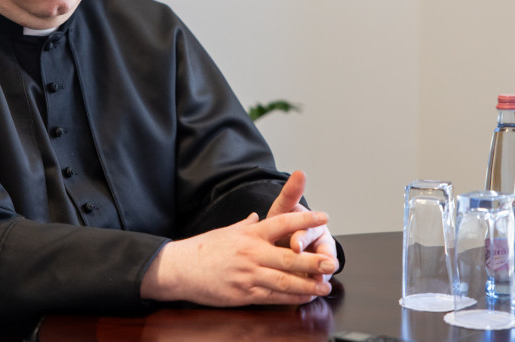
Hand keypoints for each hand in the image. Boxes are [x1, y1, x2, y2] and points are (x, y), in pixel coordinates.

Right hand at [140, 210, 336, 306]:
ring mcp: (249, 274)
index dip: (305, 219)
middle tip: (333, 261)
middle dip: (314, 261)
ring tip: (325, 285)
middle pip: (290, 257)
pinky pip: (273, 297)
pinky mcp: (244, 293)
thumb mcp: (227, 230)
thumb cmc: (203, 248)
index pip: (283, 222)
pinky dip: (291, 298)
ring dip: (308, 284)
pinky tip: (304, 297)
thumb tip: (256, 217)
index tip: (324, 217)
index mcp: (250, 233)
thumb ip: (246, 225)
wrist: (181, 267)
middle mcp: (252, 252)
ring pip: (285, 281)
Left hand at [267, 171, 338, 281]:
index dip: (301, 237)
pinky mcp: (314, 277)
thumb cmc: (282, 224)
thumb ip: (291, 193)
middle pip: (321, 253)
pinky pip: (316, 284)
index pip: (308, 230)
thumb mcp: (283, 209)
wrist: (280, 242)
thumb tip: (300, 173)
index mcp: (313, 225)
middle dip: (318, 262)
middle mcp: (319, 243)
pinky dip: (313, 290)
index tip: (295, 244)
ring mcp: (318, 261)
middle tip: (315, 271)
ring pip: (323, 271)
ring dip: (320, 279)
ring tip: (316, 287)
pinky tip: (309, 296)